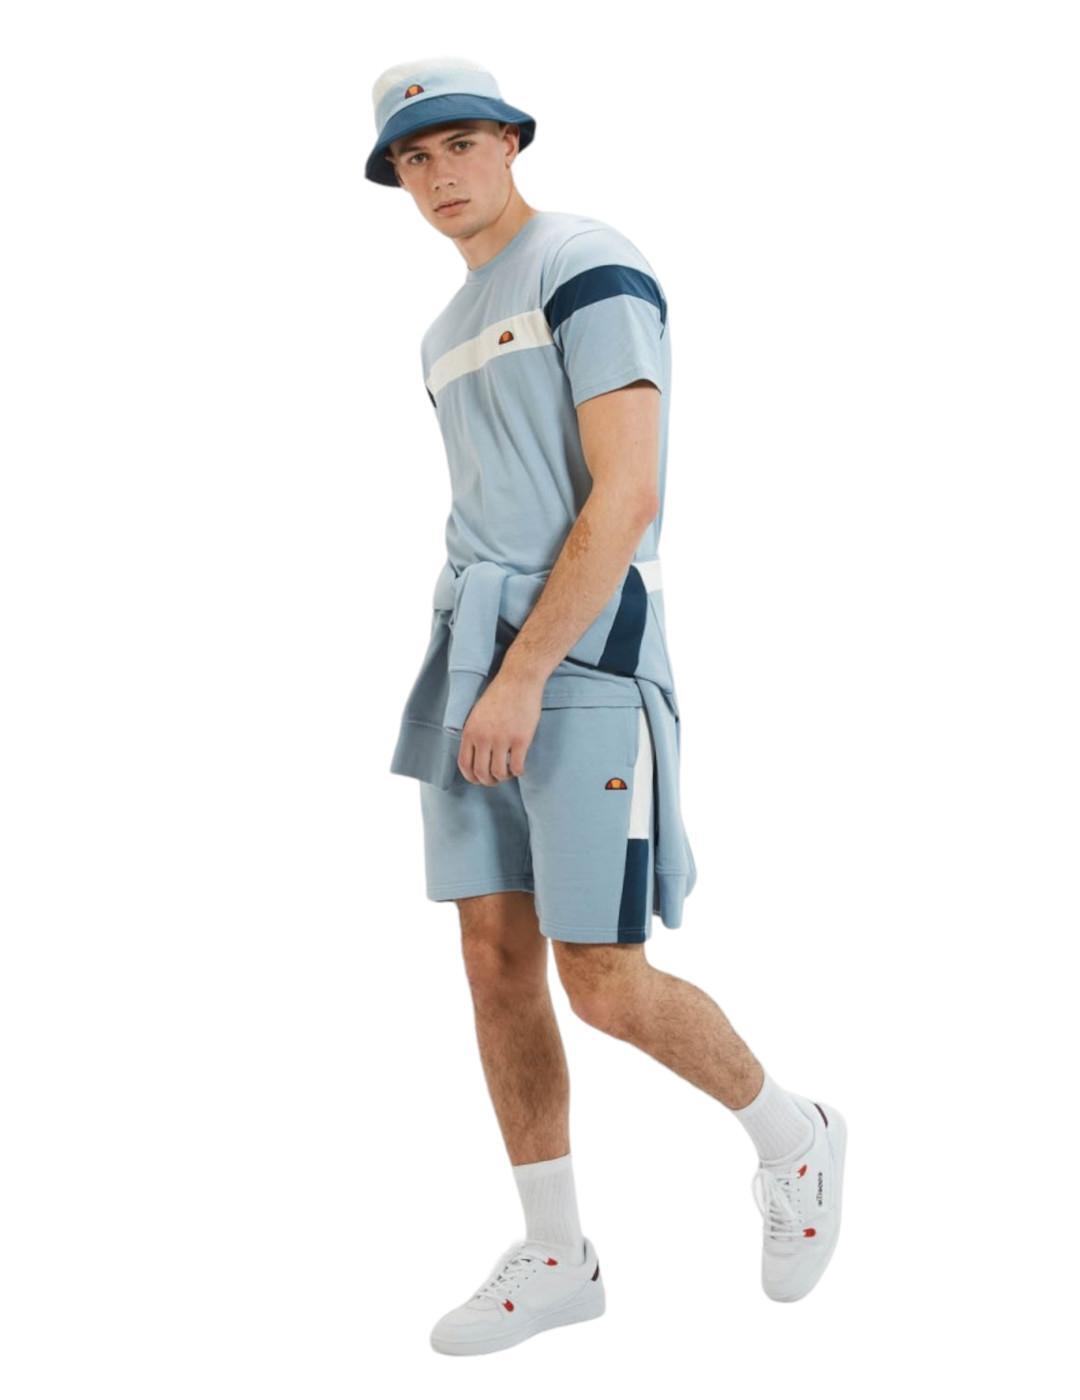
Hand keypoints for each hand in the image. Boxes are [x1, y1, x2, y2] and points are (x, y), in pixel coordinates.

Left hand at [457, 670, 543, 784]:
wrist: (519, 680)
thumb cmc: (499, 695)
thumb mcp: (477, 714)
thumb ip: (474, 734)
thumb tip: (476, 756)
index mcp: (470, 732)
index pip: (465, 764)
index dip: (472, 777)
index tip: (479, 779)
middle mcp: (483, 738)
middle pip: (481, 773)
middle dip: (489, 781)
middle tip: (497, 779)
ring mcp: (502, 739)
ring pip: (499, 773)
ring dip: (504, 777)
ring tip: (509, 772)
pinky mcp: (520, 740)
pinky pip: (517, 767)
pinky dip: (518, 772)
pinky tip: (520, 767)